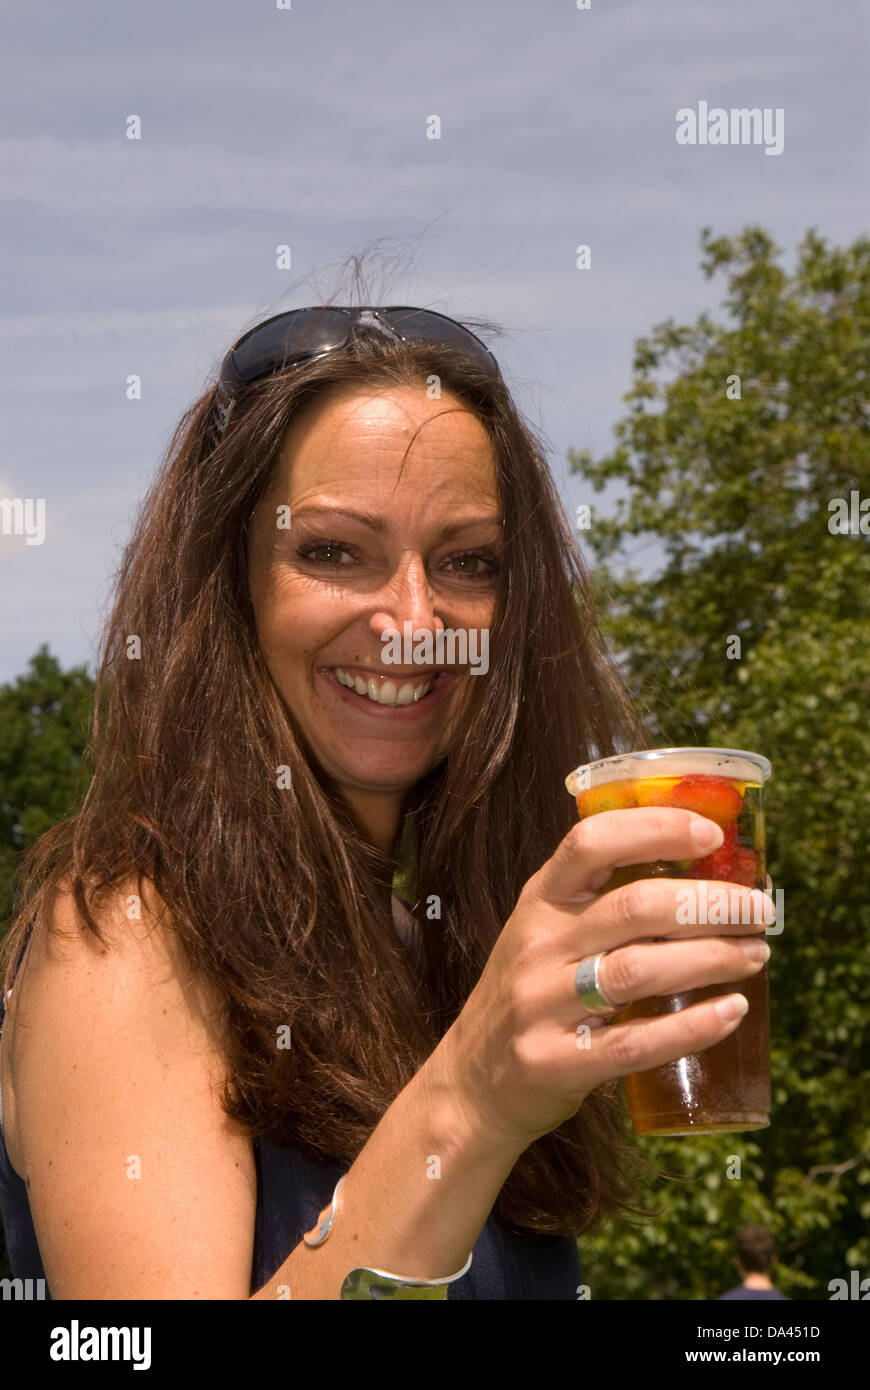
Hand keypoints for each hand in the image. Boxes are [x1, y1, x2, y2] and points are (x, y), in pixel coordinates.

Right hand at [442, 808, 774, 1150]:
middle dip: (710, 904)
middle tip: (758, 911)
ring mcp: (542, 1005)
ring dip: (712, 958)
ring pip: (639, 970)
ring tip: (756, 955)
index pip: (591, 843)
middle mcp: (537, 944)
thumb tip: (703, 875)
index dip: (655, 829)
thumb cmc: (529, 996)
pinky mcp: (557, 1062)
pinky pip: (635, 1042)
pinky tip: (731, 1012)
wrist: (471, 1083)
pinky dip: (692, 1026)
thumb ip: (602, 903)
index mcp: (539, 901)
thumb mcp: (546, 933)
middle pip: (634, 907)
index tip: (712, 834)